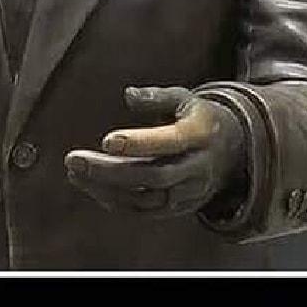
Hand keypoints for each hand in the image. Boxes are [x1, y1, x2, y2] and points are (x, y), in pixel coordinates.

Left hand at [64, 86, 246, 216]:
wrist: (232, 154)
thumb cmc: (197, 119)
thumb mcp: (183, 99)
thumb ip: (156, 97)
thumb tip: (128, 95)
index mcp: (199, 135)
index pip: (169, 142)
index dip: (139, 143)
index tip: (107, 140)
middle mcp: (197, 168)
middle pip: (154, 176)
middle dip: (111, 171)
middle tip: (74, 161)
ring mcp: (190, 193)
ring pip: (147, 199)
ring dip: (107, 189)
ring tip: (75, 173)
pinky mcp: (179, 208)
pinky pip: (146, 211)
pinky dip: (117, 202)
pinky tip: (92, 187)